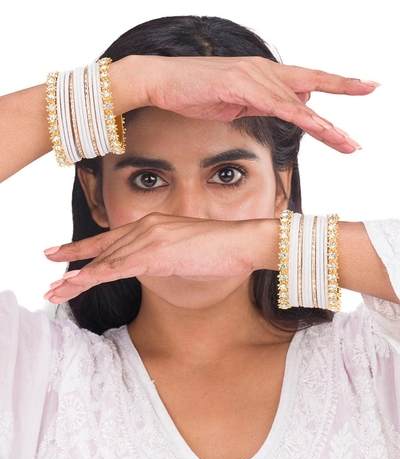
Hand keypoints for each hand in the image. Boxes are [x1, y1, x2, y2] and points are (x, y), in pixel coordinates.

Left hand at [43, 213, 261, 302]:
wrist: (242, 242)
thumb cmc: (220, 249)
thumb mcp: (183, 252)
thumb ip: (162, 256)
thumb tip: (151, 267)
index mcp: (151, 226)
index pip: (109, 240)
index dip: (81, 248)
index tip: (58, 254)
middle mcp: (146, 227)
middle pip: (102, 252)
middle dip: (73, 269)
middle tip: (50, 284)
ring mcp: (151, 238)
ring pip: (106, 261)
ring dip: (79, 279)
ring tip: (56, 292)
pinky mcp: (158, 252)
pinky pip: (121, 267)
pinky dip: (97, 276)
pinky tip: (80, 283)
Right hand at [132, 54, 379, 152]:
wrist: (161, 82)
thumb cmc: (193, 92)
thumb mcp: (235, 102)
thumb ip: (263, 104)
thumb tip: (288, 107)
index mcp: (263, 75)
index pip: (306, 80)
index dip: (335, 82)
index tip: (361, 85)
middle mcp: (263, 71)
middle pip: (311, 82)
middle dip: (344, 86)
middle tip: (373, 87)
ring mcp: (253, 76)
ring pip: (298, 100)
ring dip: (324, 124)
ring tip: (346, 141)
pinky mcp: (240, 85)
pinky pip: (276, 104)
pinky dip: (298, 116)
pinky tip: (315, 126)